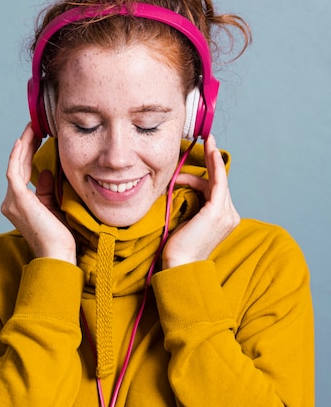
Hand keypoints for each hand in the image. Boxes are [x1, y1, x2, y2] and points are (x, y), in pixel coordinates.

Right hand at [1, 123, 76, 262]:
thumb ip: (45, 189)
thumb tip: (43, 171)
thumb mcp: (53, 206)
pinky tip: (24, 140)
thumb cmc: (59, 236)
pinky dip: (18, 155)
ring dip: (24, 144)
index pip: (23, 171)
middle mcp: (11, 202)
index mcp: (20, 204)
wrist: (58, 254)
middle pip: (18, 165)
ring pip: (15, 165)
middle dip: (27, 144)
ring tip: (34, 127)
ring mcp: (12, 201)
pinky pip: (14, 172)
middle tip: (37, 125)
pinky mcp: (18, 200)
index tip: (40, 136)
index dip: (30, 152)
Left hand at [162, 135, 239, 268]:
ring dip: (207, 163)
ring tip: (203, 145)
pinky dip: (216, 165)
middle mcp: (230, 215)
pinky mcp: (218, 212)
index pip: (214, 189)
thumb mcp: (185, 220)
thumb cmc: (178, 248)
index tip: (202, 155)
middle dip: (211, 161)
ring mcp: (226, 214)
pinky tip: (211, 151)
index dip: (206, 172)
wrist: (179, 266)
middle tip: (207, 140)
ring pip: (217, 181)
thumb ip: (190, 203)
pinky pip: (218, 183)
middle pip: (217, 182)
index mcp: (223, 219)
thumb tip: (178, 185)